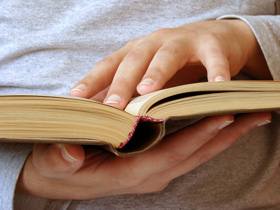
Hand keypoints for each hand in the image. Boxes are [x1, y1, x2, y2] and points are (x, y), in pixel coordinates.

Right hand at [16, 112, 270, 198]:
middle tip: (253, 115)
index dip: (196, 137)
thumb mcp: (54, 162)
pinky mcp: (153, 162)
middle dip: (224, 136)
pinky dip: (207, 138)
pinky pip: (188, 151)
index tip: (223, 117)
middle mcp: (148, 173)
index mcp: (128, 173)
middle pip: (193, 155)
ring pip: (196, 154)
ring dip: (223, 137)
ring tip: (248, 119)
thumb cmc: (58, 166)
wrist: (59, 176)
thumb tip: (69, 153)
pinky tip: (221, 126)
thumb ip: (62, 159)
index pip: (170, 154)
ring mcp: (153, 169)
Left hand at [70, 19, 269, 109]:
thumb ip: (129, 89)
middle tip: (112, 106)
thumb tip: (101, 111)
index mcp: (138, 51)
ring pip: (168, 55)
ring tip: (147, 92)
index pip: (111, 65)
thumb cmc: (175, 63)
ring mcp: (184, 41)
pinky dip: (215, 70)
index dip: (93, 80)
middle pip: (135, 60)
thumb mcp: (149, 74)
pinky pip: (214, 57)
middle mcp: (156, 42)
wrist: (214, 39)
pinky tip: (215, 86)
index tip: (76, 99)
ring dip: (157, 72)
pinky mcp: (212, 44)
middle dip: (122, 82)